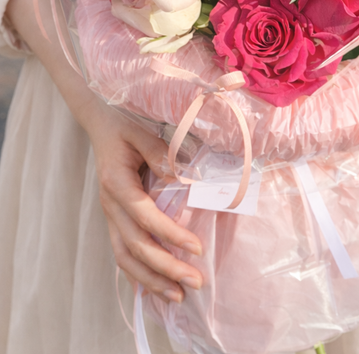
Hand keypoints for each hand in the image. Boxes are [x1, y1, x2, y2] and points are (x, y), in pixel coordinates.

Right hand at [86, 102, 202, 304]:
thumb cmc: (123, 126)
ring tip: (178, 296)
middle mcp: (111, 205)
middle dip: (166, 268)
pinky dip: (138, 274)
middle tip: (195, 282)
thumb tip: (179, 176)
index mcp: (117, 184)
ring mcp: (110, 215)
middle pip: (136, 246)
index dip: (171, 235)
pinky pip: (123, 252)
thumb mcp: (140, 131)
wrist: (100, 123)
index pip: (146, 217)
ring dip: (151, 279)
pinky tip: (156, 287)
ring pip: (126, 257)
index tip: (197, 249)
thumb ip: (158, 153)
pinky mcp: (114, 219)